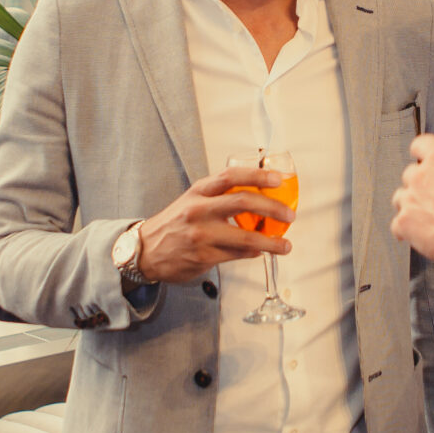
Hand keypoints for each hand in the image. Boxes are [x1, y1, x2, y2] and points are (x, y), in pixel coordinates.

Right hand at [131, 170, 294, 286]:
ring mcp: (202, 234)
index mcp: (199, 192)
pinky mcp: (203, 256)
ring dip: (271, 242)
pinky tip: (261, 252)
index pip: (231, 176)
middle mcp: (199, 210)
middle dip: (272, 208)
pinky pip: (237, 254)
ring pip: (246, 237)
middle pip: (243, 202)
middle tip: (289, 215)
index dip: (257, 175)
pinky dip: (253, 253)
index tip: (277, 179)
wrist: (144, 250)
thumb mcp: (192, 201)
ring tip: (285, 245)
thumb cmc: (174, 224)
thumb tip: (257, 199)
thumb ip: (219, 198)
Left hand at [393, 136, 433, 277]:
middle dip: (422, 183)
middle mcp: (421, 176)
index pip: (420, 144)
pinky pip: (397, 224)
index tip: (426, 157)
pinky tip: (421, 233)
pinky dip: (407, 229)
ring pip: (401, 197)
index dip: (423, 151)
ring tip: (431, 216)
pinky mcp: (404, 224)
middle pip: (411, 173)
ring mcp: (410, 200)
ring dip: (412, 204)